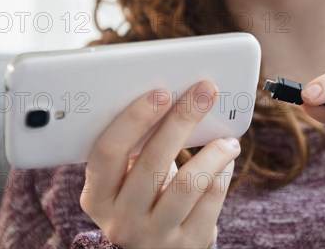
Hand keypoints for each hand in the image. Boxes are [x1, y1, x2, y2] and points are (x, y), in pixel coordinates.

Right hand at [80, 80, 240, 247]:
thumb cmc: (143, 199)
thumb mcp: (126, 181)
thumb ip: (137, 149)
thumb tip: (175, 97)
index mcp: (97, 196)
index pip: (108, 152)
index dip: (134, 119)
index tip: (161, 92)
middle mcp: (122, 219)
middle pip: (153, 161)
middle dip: (182, 119)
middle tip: (204, 92)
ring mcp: (155, 235)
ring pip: (188, 183)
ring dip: (213, 152)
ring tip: (227, 138)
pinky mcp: (188, 243)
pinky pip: (211, 199)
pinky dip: (223, 171)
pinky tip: (226, 158)